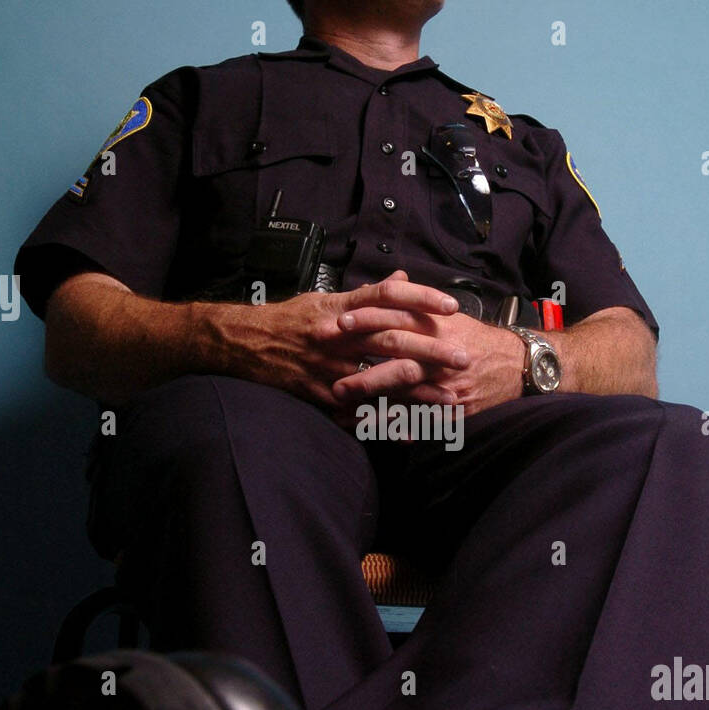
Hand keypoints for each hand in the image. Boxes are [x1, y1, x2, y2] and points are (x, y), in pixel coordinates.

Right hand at [206, 270, 470, 422]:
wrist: (246, 344)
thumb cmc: (291, 320)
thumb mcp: (326, 298)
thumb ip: (367, 294)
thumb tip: (402, 277)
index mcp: (341, 309)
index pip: (387, 296)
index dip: (421, 299)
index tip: (451, 307)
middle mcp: (337, 336)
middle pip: (391, 340)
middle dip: (430, 351)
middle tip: (462, 359)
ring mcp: (330, 368)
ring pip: (380, 380)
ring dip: (417, 392)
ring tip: (448, 400)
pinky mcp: (322, 396)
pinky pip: (359, 413)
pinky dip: (386, 423)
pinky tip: (412, 431)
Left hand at [330, 273, 524, 419]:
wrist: (516, 366)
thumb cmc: (475, 339)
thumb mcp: (447, 316)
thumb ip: (412, 302)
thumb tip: (380, 285)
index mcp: (438, 328)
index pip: (398, 319)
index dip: (368, 320)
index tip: (340, 322)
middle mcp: (441, 356)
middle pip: (398, 361)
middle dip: (364, 372)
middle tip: (333, 380)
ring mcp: (447, 386)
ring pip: (406, 395)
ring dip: (372, 405)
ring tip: (343, 410)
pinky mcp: (454, 410)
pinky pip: (422, 421)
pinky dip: (397, 426)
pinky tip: (373, 430)